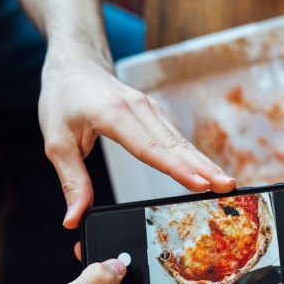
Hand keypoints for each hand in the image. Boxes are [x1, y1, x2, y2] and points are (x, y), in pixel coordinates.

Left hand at [39, 59, 236, 228]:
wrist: (75, 64)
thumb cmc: (63, 100)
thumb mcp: (55, 142)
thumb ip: (71, 181)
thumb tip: (73, 219)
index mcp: (113, 114)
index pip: (149, 148)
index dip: (177, 169)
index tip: (199, 184)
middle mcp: (139, 109)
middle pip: (175, 145)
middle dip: (204, 168)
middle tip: (228, 187)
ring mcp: (151, 109)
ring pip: (182, 142)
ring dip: (206, 163)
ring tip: (227, 184)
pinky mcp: (156, 114)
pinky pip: (178, 138)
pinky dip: (196, 156)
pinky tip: (211, 172)